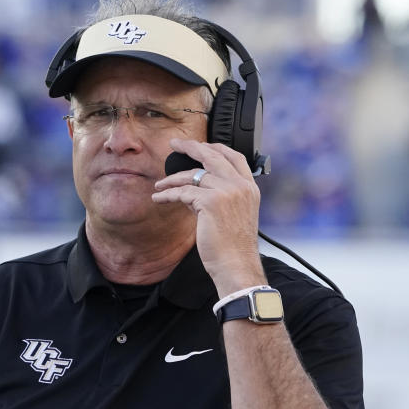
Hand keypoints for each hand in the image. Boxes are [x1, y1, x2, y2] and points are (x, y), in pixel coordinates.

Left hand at [152, 138, 265, 293]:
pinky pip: (183, 192)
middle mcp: (240, 186)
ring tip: (159, 185)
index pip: (235, 156)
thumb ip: (220, 196)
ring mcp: (227, 192)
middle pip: (213, 155)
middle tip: (174, 143)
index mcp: (250, 188)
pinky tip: (158, 198)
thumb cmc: (234, 247)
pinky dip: (168, 194)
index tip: (200, 145)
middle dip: (191, 147)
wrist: (237, 265)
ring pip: (193, 175)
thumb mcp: (234, 215)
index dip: (216, 147)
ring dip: (172, 179)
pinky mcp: (210, 202)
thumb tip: (194, 187)